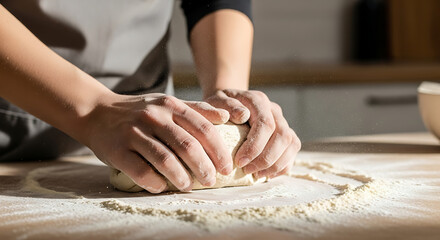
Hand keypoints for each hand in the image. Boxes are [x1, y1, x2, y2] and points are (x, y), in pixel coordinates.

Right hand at [83, 92, 231, 192]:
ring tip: (188, 186)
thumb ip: (197, 110)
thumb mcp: (167, 103)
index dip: (218, 151)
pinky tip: (162, 187)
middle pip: (187, 146)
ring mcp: (134, 133)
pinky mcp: (117, 150)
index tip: (227, 168)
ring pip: (165, 160)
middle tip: (211, 181)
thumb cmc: (139, 111)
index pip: (203, 129)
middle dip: (204, 167)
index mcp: (170, 106)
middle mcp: (154, 117)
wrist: (96, 112)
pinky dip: (155, 183)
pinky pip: (140, 171)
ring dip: (181, 178)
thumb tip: (227, 118)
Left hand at [205, 89, 300, 178]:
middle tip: (246, 170)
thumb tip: (242, 115)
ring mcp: (282, 121)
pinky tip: (265, 174)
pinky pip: (293, 151)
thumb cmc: (218, 106)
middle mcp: (274, 110)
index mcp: (258, 100)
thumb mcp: (214, 102)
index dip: (255, 146)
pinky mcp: (285, 134)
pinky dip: (282, 166)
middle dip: (265, 159)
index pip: (266, 124)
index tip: (239, 162)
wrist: (225, 104)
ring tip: (255, 174)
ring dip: (275, 164)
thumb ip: (226, 105)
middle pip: (283, 136)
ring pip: (291, 144)